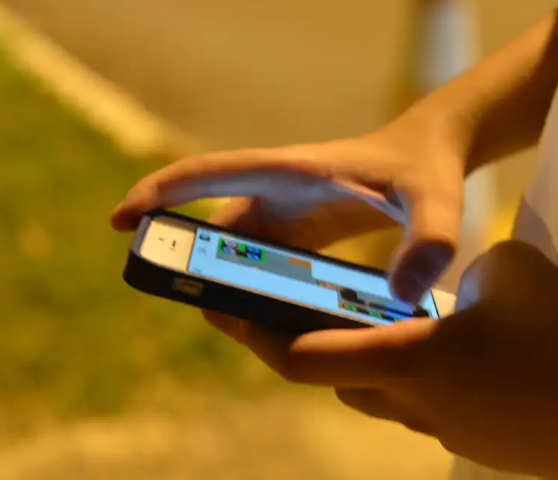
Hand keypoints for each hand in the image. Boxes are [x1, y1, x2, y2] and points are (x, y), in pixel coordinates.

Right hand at [110, 126, 465, 303]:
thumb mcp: (436, 200)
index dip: (158, 193)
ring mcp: (284, 214)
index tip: (121, 220)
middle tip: (195, 306)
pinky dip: (252, 292)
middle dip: (190, 265)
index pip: (208, 174)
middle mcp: (277, 191)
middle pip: (212, 229)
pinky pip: (259, 265)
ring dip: (222, 285)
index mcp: (289, 171)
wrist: (432, 155)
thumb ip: (431, 239)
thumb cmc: (426, 168)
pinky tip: (266, 325)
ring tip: (239, 327)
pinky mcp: (297, 234)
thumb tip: (406, 296)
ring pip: (232, 253)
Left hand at [219, 241, 557, 477]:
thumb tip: (454, 284)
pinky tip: (452, 355)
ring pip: (380, 396)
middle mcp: (410, 404)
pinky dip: (416, 379)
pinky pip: (425, 408)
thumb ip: (458, 269)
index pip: (300, 357)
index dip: (255, 335)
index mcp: (402, 359)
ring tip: (383, 325)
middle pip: (333, 379)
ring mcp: (444, 430)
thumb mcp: (504, 268)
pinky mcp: (477, 441)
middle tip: (303, 311)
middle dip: (311, 345)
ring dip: (367, 362)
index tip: (226, 312)